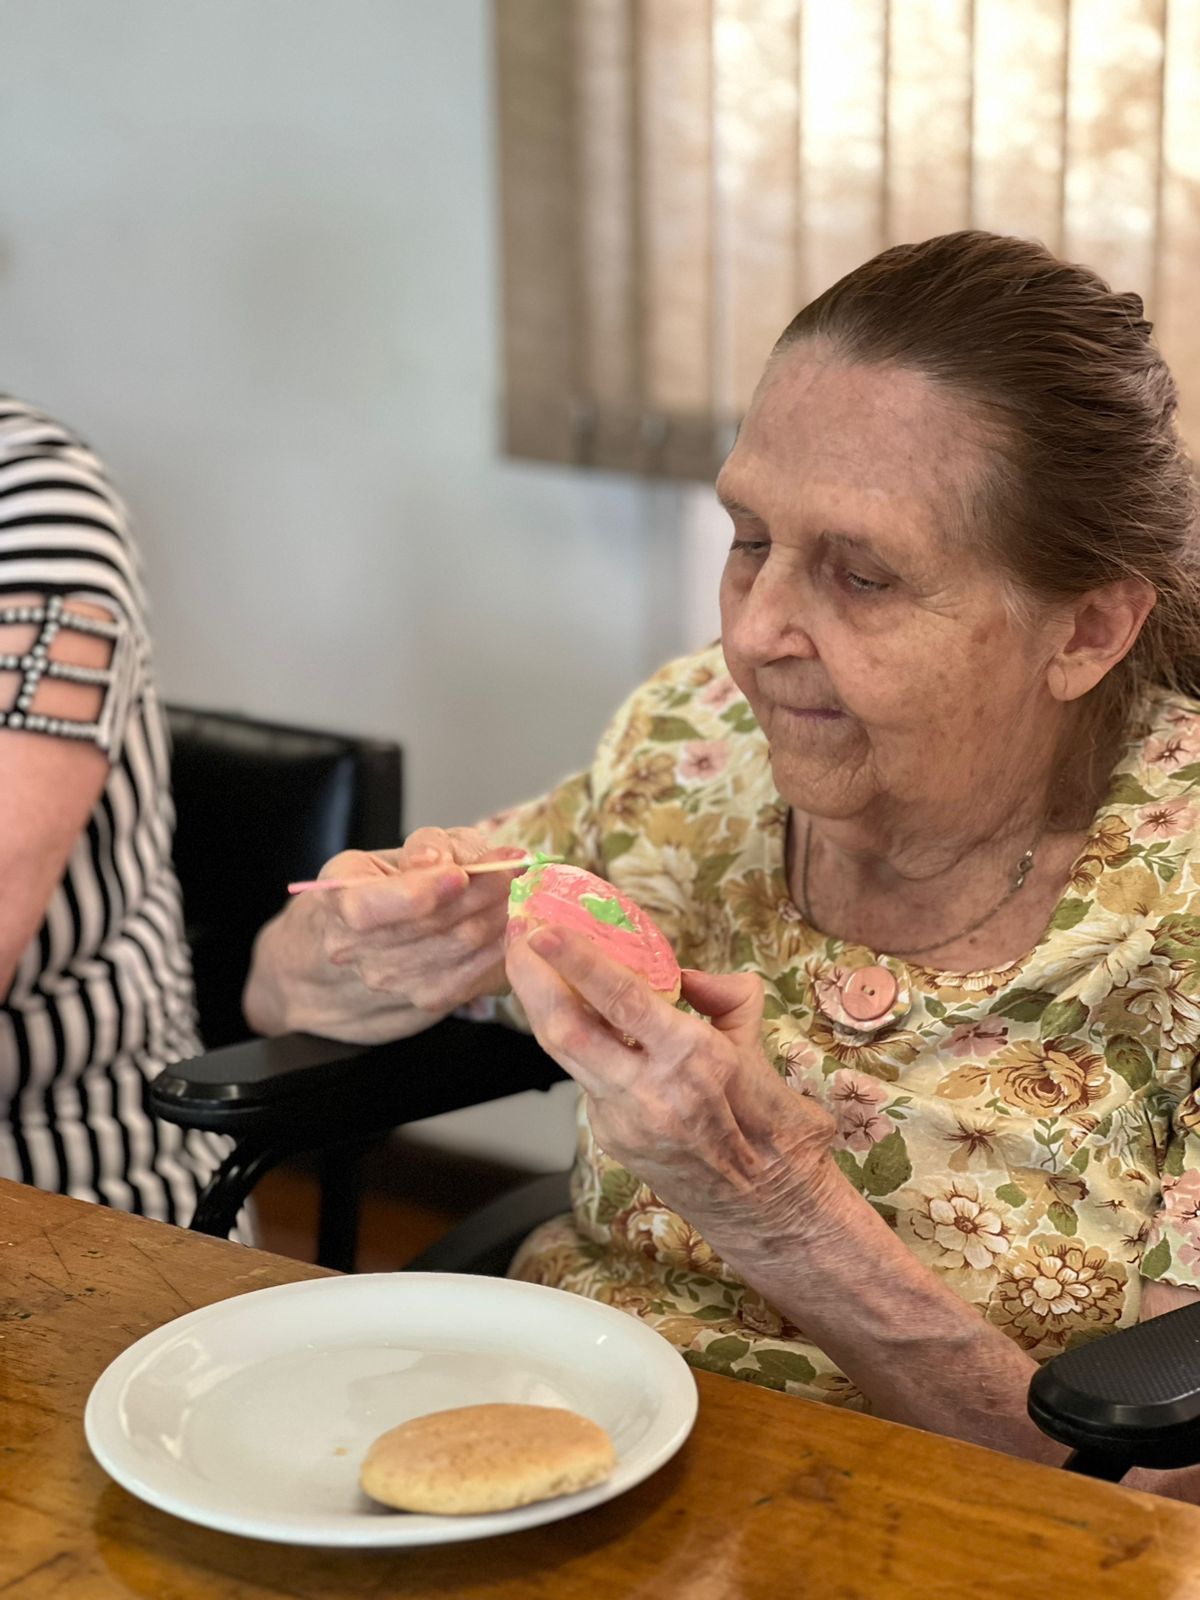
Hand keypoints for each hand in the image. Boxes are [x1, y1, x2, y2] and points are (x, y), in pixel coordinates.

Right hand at [314, 826, 529, 1014]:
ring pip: (458, 946)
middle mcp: (357, 949)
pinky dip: (503, 943)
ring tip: (523, 886)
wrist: (378, 938)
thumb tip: (439, 860)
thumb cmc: (395, 880)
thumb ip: (427, 846)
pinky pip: (474, 971)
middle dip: (482, 891)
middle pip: (428, 925)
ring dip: (500, 913)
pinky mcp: (428, 997)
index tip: (458, 874)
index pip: (367, 908)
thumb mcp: (404, 848)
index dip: (416, 893)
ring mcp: (391, 980)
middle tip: (518, 866)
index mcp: (338, 901)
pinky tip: (519, 920)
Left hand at [504, 922, 838, 1251]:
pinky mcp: (609, 1138)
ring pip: (562, 1053)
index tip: (544, 930)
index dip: (578, 963)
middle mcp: (649, 1091)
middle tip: (516, 932)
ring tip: (526, 962)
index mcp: (692, 1060)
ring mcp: (622, 1120)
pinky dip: (572, 1040)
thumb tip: (684, 974)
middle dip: (530, 978)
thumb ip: (724, 996)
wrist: (767, 1207)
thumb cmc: (772, 1125)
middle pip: (566, 1029)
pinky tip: (565, 1010)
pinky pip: (583, 1077)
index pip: (623, 1000)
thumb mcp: (759, 1045)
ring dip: (538, 1003)